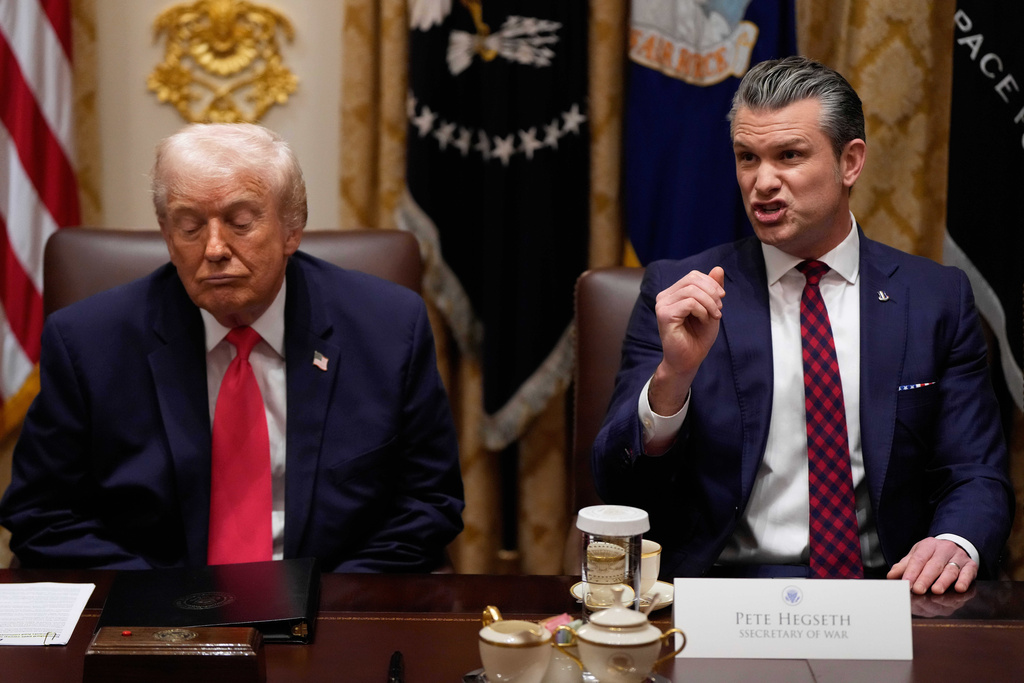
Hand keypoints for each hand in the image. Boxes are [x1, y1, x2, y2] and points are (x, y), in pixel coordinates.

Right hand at [648, 267, 724, 414]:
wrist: (689, 360)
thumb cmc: (698, 336)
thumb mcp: (711, 308)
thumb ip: (712, 289)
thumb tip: (718, 268)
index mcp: (673, 293)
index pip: (693, 276)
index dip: (711, 283)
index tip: (721, 299)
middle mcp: (664, 297)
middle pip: (692, 280)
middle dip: (712, 293)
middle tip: (719, 309)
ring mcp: (662, 305)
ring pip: (692, 291)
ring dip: (709, 303)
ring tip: (714, 316)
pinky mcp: (664, 315)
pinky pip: (689, 303)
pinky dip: (702, 311)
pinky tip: (704, 320)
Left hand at [887, 537, 976, 594]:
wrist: (955, 545)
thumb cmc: (932, 555)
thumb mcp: (917, 555)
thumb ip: (904, 566)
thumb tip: (891, 576)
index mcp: (928, 545)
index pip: (918, 559)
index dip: (912, 572)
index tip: (906, 583)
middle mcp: (944, 549)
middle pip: (934, 565)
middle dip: (925, 578)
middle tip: (918, 590)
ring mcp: (959, 557)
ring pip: (951, 570)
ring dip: (943, 581)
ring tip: (936, 591)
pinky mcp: (971, 565)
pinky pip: (968, 573)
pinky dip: (964, 581)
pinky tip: (959, 589)